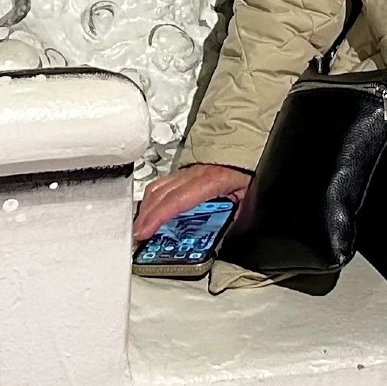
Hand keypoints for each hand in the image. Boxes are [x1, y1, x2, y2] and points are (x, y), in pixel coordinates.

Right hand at [133, 162, 250, 242]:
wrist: (249, 146)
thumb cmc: (248, 171)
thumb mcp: (248, 197)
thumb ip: (237, 217)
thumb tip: (230, 238)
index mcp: (212, 179)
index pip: (178, 200)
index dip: (158, 216)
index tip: (144, 232)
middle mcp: (195, 173)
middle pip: (160, 194)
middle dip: (145, 218)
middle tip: (137, 239)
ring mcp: (187, 171)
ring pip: (157, 188)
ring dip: (145, 209)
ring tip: (140, 229)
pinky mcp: (184, 172)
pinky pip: (161, 184)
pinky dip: (151, 200)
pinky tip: (149, 211)